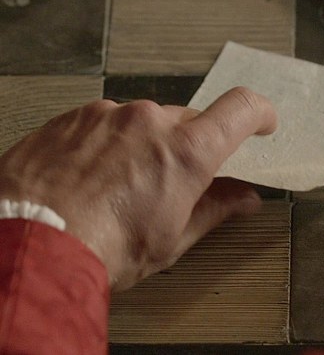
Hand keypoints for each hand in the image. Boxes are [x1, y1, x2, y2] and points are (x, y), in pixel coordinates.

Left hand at [0, 87, 276, 290]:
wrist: (27, 245)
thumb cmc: (100, 249)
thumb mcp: (171, 239)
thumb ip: (215, 208)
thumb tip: (244, 198)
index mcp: (186, 151)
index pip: (241, 109)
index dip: (259, 114)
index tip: (262, 124)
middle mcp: (149, 121)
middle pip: (189, 121)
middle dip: (189, 147)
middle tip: (174, 184)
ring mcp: (107, 115)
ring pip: (143, 122)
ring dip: (144, 146)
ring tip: (121, 188)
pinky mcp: (72, 117)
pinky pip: (105, 123)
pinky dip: (108, 144)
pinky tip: (92, 179)